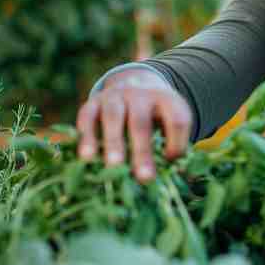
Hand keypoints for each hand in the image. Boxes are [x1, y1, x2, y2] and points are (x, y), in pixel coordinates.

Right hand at [75, 69, 191, 182]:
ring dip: (113, 143)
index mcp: (167, 100)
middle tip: (144, 178)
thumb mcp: (170, 123)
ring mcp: (115, 96)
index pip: (177, 119)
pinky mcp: (93, 102)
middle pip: (141, 122)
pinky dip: (87, 137)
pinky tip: (87, 158)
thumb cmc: (156, 116)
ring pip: (113, 117)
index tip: (171, 160)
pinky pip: (87, 117)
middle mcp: (140, 95)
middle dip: (142, 151)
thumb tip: (175, 177)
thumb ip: (173, 146)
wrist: (134, 85)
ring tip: (113, 166)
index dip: (177, 141)